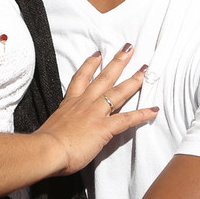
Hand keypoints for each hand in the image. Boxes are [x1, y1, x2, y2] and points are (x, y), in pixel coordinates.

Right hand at [37, 45, 157, 175]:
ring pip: (118, 92)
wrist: (46, 150)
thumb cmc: (45, 144)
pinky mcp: (104, 127)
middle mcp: (84, 104)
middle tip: (128, 49)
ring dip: (133, 80)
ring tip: (145, 69)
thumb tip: (63, 132)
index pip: (81, 79)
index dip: (90, 65)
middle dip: (118, 62)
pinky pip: (128, 118)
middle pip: (104, 78)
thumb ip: (63, 125)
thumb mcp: (54, 127)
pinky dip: (142, 114)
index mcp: (70, 103)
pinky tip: (154, 110)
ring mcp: (95, 113)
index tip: (97, 55)